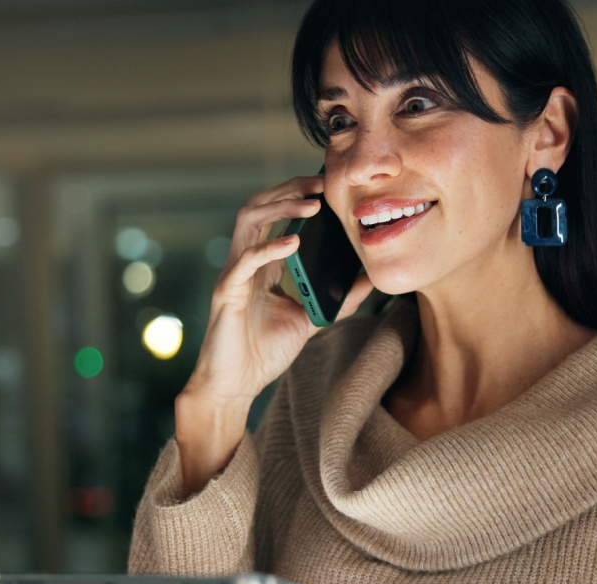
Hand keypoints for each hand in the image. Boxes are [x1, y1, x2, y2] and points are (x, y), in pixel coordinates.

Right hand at [172, 175, 372, 493]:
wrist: (235, 386)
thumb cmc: (263, 352)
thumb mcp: (309, 319)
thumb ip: (334, 299)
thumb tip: (369, 280)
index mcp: (262, 264)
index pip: (275, 215)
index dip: (298, 195)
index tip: (329, 185)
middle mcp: (245, 261)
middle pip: (259, 206)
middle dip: (290, 190)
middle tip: (322, 183)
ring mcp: (234, 274)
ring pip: (249, 221)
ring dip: (280, 208)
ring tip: (311, 206)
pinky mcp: (227, 293)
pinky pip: (246, 261)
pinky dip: (270, 248)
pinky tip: (294, 242)